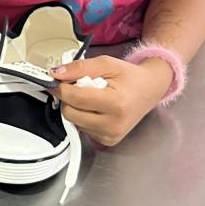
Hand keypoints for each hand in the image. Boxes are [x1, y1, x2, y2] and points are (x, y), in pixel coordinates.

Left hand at [51, 54, 171, 146]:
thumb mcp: (107, 64)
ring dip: (76, 107)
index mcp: (116, 103)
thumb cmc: (130, 77)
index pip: (76, 98)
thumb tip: (55, 73)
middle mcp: (113, 124)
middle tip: (79, 86)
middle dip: (68, 98)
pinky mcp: (107, 141)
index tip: (54, 80)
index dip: (60, 88)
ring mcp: (110, 135)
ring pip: (74, 121)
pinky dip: (83, 116)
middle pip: (70, 113)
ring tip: (92, 96)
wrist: (149, 91)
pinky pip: (82, 128)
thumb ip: (80, 67)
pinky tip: (96, 107)